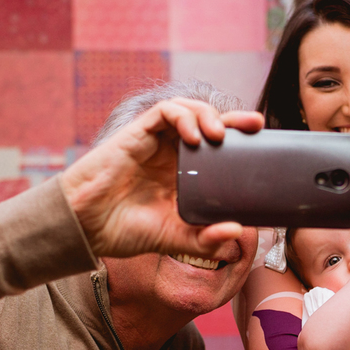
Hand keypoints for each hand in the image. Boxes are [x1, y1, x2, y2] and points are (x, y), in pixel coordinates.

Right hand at [60, 99, 263, 258]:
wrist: (87, 226)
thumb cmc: (125, 230)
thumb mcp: (175, 238)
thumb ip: (204, 239)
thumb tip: (237, 232)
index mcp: (184, 175)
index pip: (218, 151)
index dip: (240, 144)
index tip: (262, 146)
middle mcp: (172, 155)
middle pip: (209, 124)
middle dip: (233, 120)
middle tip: (255, 125)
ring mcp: (155, 142)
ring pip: (188, 110)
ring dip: (208, 115)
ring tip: (219, 134)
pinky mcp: (137, 133)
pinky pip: (164, 111)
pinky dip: (182, 116)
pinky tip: (193, 135)